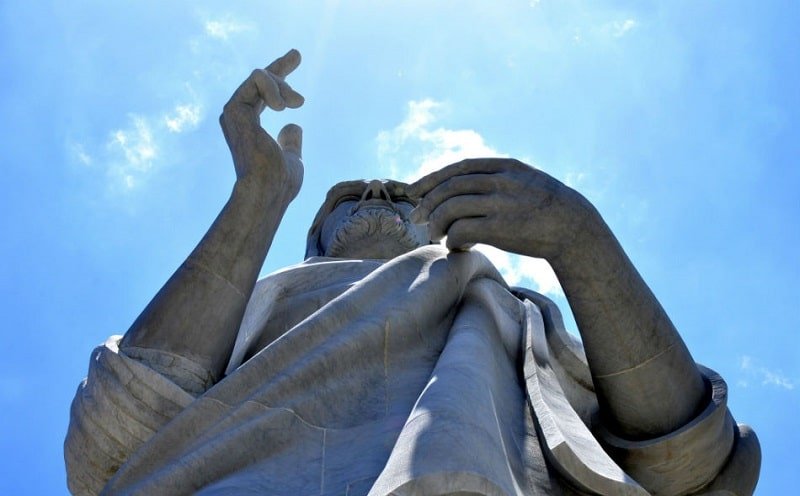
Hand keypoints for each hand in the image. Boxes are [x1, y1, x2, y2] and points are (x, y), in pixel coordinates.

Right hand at [220, 49, 304, 199]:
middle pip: (258, 81)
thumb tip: (293, 126)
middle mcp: (237, 117)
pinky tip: (282, 106)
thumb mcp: (292, 158)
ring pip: (259, 77)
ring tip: (297, 103)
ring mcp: (234, 111)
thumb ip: (290, 143)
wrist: (267, 190)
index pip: (263, 95)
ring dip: (283, 86)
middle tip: (297, 54)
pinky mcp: (234, 108)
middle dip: (280, 67)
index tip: (294, 60)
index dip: (279, 79)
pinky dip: (274, 87)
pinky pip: (256, 79)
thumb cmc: (279, 182)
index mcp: (249, 127)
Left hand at [407, 158, 597, 259]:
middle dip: (427, 203)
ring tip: (437, 235)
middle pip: (449, 187)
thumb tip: (463, 190)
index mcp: (506, 167)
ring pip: (451, 208)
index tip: (414, 191)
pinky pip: (462, 230)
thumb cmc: (549, 209)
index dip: (432, 179)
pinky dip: (452, 239)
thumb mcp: (527, 181)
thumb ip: (499, 180)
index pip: (459, 168)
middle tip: (417, 219)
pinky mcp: (500, 228)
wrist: (575, 228)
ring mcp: (501, 203)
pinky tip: (456, 246)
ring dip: (437, 223)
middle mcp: (501, 181)